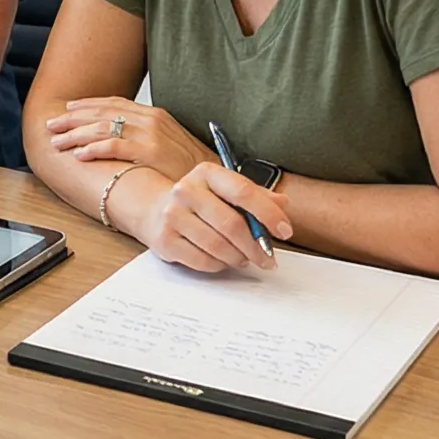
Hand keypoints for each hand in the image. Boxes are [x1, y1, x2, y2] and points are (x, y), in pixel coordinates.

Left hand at [45, 98, 213, 177]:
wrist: (211, 177)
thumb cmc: (188, 164)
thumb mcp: (167, 140)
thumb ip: (144, 133)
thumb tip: (120, 134)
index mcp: (153, 113)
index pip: (112, 103)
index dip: (87, 105)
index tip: (67, 109)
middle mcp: (149, 119)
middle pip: (102, 114)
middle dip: (72, 119)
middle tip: (52, 125)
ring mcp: (149, 134)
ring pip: (102, 128)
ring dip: (75, 135)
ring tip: (57, 143)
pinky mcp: (149, 151)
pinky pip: (114, 146)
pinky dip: (93, 149)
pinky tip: (78, 154)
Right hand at [123, 161, 290, 272]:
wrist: (154, 209)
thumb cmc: (200, 200)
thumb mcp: (225, 189)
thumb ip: (256, 195)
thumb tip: (282, 204)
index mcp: (207, 173)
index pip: (243, 192)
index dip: (268, 214)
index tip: (284, 230)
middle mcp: (186, 191)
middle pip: (232, 224)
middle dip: (256, 246)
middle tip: (268, 258)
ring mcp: (173, 216)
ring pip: (218, 246)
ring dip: (239, 258)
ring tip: (245, 258)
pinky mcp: (165, 241)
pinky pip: (203, 261)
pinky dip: (220, 265)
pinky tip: (224, 260)